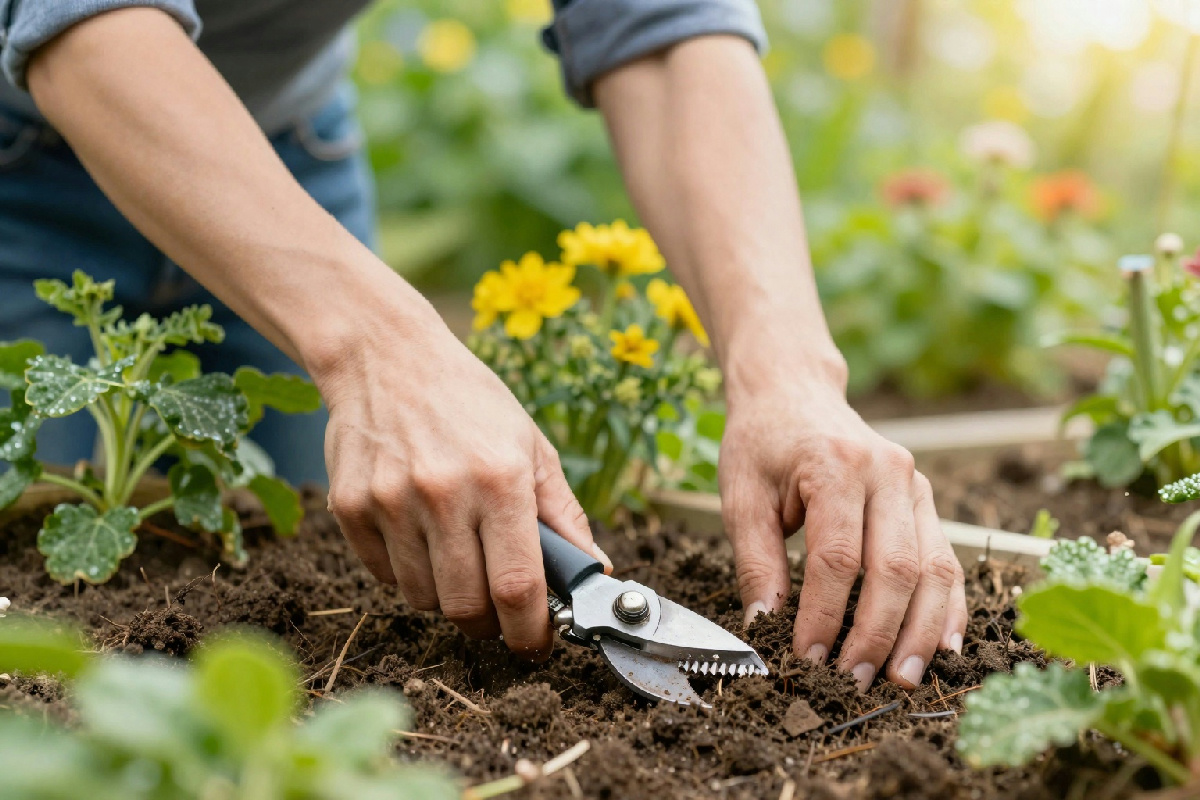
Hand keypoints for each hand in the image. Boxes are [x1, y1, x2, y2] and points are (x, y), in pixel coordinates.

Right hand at [313, 308, 607, 659]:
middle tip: (497, 608)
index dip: (530, 631)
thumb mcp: (531, 445)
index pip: (518, 586)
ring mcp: (391, 502)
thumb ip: (563, 514)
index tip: (535, 642)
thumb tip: (595, 571)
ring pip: (423, 598)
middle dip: (489, 623)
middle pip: (467, 606)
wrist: (384, 355)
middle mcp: (443, 494)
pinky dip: (407, 575)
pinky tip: (419, 538)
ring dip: (447, 597)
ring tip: (457, 559)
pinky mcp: (351, 507)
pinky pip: (384, 576)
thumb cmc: (469, 400)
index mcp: (500, 479)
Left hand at [719, 378, 966, 691]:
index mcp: (835, 465)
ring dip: (921, 632)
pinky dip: (948, 607)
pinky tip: (943, 646)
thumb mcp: (742, 498)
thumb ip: (756, 563)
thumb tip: (764, 627)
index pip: (837, 558)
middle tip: (853, 681)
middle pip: (896, 568)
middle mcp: (886, 471)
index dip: (824, 616)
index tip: (807, 659)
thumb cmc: (762, 443)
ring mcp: (914, 484)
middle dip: (876, 634)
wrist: (793, 392)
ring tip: (903, 679)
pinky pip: (948, 560)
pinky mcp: (925, 499)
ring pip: (934, 569)